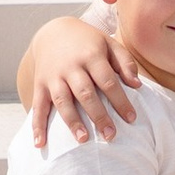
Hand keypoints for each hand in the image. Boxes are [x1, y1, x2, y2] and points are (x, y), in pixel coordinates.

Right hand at [30, 19, 143, 147]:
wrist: (53, 31)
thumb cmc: (88, 42)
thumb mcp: (109, 44)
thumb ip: (125, 62)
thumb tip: (137, 85)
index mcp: (91, 55)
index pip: (108, 81)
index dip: (120, 100)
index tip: (131, 118)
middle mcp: (71, 66)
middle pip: (86, 93)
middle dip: (99, 115)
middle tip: (110, 135)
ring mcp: (53, 76)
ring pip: (63, 101)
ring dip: (72, 121)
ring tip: (83, 140)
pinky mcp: (39, 85)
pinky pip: (37, 106)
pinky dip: (37, 126)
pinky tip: (40, 143)